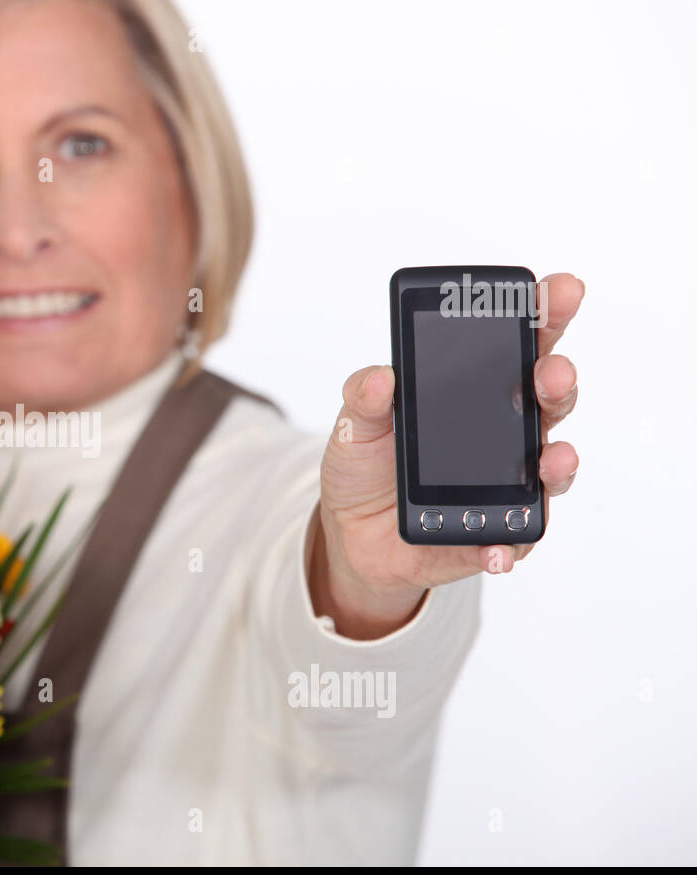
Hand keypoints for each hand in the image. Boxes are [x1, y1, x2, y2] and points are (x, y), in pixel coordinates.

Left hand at [309, 272, 584, 638]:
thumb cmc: (365, 466)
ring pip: (550, 465)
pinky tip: (499, 547)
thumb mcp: (354, 424)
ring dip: (558, 461)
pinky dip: (510, 541)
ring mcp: (509, 480)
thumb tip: (380, 379)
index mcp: (474, 389)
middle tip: (550, 372)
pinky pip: (515, 536)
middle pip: (548, 396)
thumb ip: (364, 397)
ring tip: (550, 459)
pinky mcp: (496, 528)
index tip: (557, 291)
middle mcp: (504, 429)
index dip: (543, 313)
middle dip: (557, 379)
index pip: (519, 342)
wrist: (353, 535)